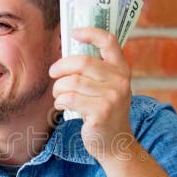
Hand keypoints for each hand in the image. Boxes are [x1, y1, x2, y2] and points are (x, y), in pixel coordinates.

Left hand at [49, 27, 133, 159]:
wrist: (115, 143)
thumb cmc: (105, 112)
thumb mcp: (109, 88)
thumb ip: (97, 71)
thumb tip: (67, 53)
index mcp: (122, 70)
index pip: (109, 41)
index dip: (90, 33)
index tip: (73, 33)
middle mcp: (120, 81)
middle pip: (82, 62)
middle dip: (61, 67)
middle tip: (53, 73)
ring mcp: (112, 98)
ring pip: (72, 82)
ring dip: (58, 88)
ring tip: (58, 95)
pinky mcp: (100, 113)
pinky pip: (69, 98)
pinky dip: (60, 101)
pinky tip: (62, 105)